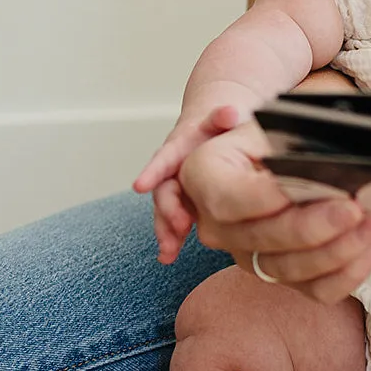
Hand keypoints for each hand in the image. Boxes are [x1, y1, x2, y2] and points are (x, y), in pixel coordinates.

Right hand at [133, 105, 243, 262]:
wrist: (214, 131)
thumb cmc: (218, 126)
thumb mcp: (222, 117)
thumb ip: (223, 116)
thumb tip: (230, 113)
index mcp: (179, 146)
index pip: (164, 157)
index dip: (153, 171)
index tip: (140, 186)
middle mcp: (172, 168)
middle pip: (163, 189)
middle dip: (167, 209)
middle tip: (179, 226)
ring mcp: (176, 187)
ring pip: (165, 210)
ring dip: (166, 230)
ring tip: (168, 251)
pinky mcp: (183, 203)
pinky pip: (173, 222)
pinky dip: (170, 239)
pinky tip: (168, 257)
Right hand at [179, 120, 370, 303]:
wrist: (280, 152)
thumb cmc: (276, 134)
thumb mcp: (273, 123)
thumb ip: (281, 139)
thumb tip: (302, 154)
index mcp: (204, 177)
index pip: (228, 198)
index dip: (267, 199)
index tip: (307, 187)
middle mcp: (217, 224)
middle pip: (263, 238)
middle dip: (314, 226)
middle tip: (355, 207)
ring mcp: (246, 255)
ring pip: (290, 269)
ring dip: (340, 249)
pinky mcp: (279, 276)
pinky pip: (315, 289)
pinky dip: (348, 271)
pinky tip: (370, 244)